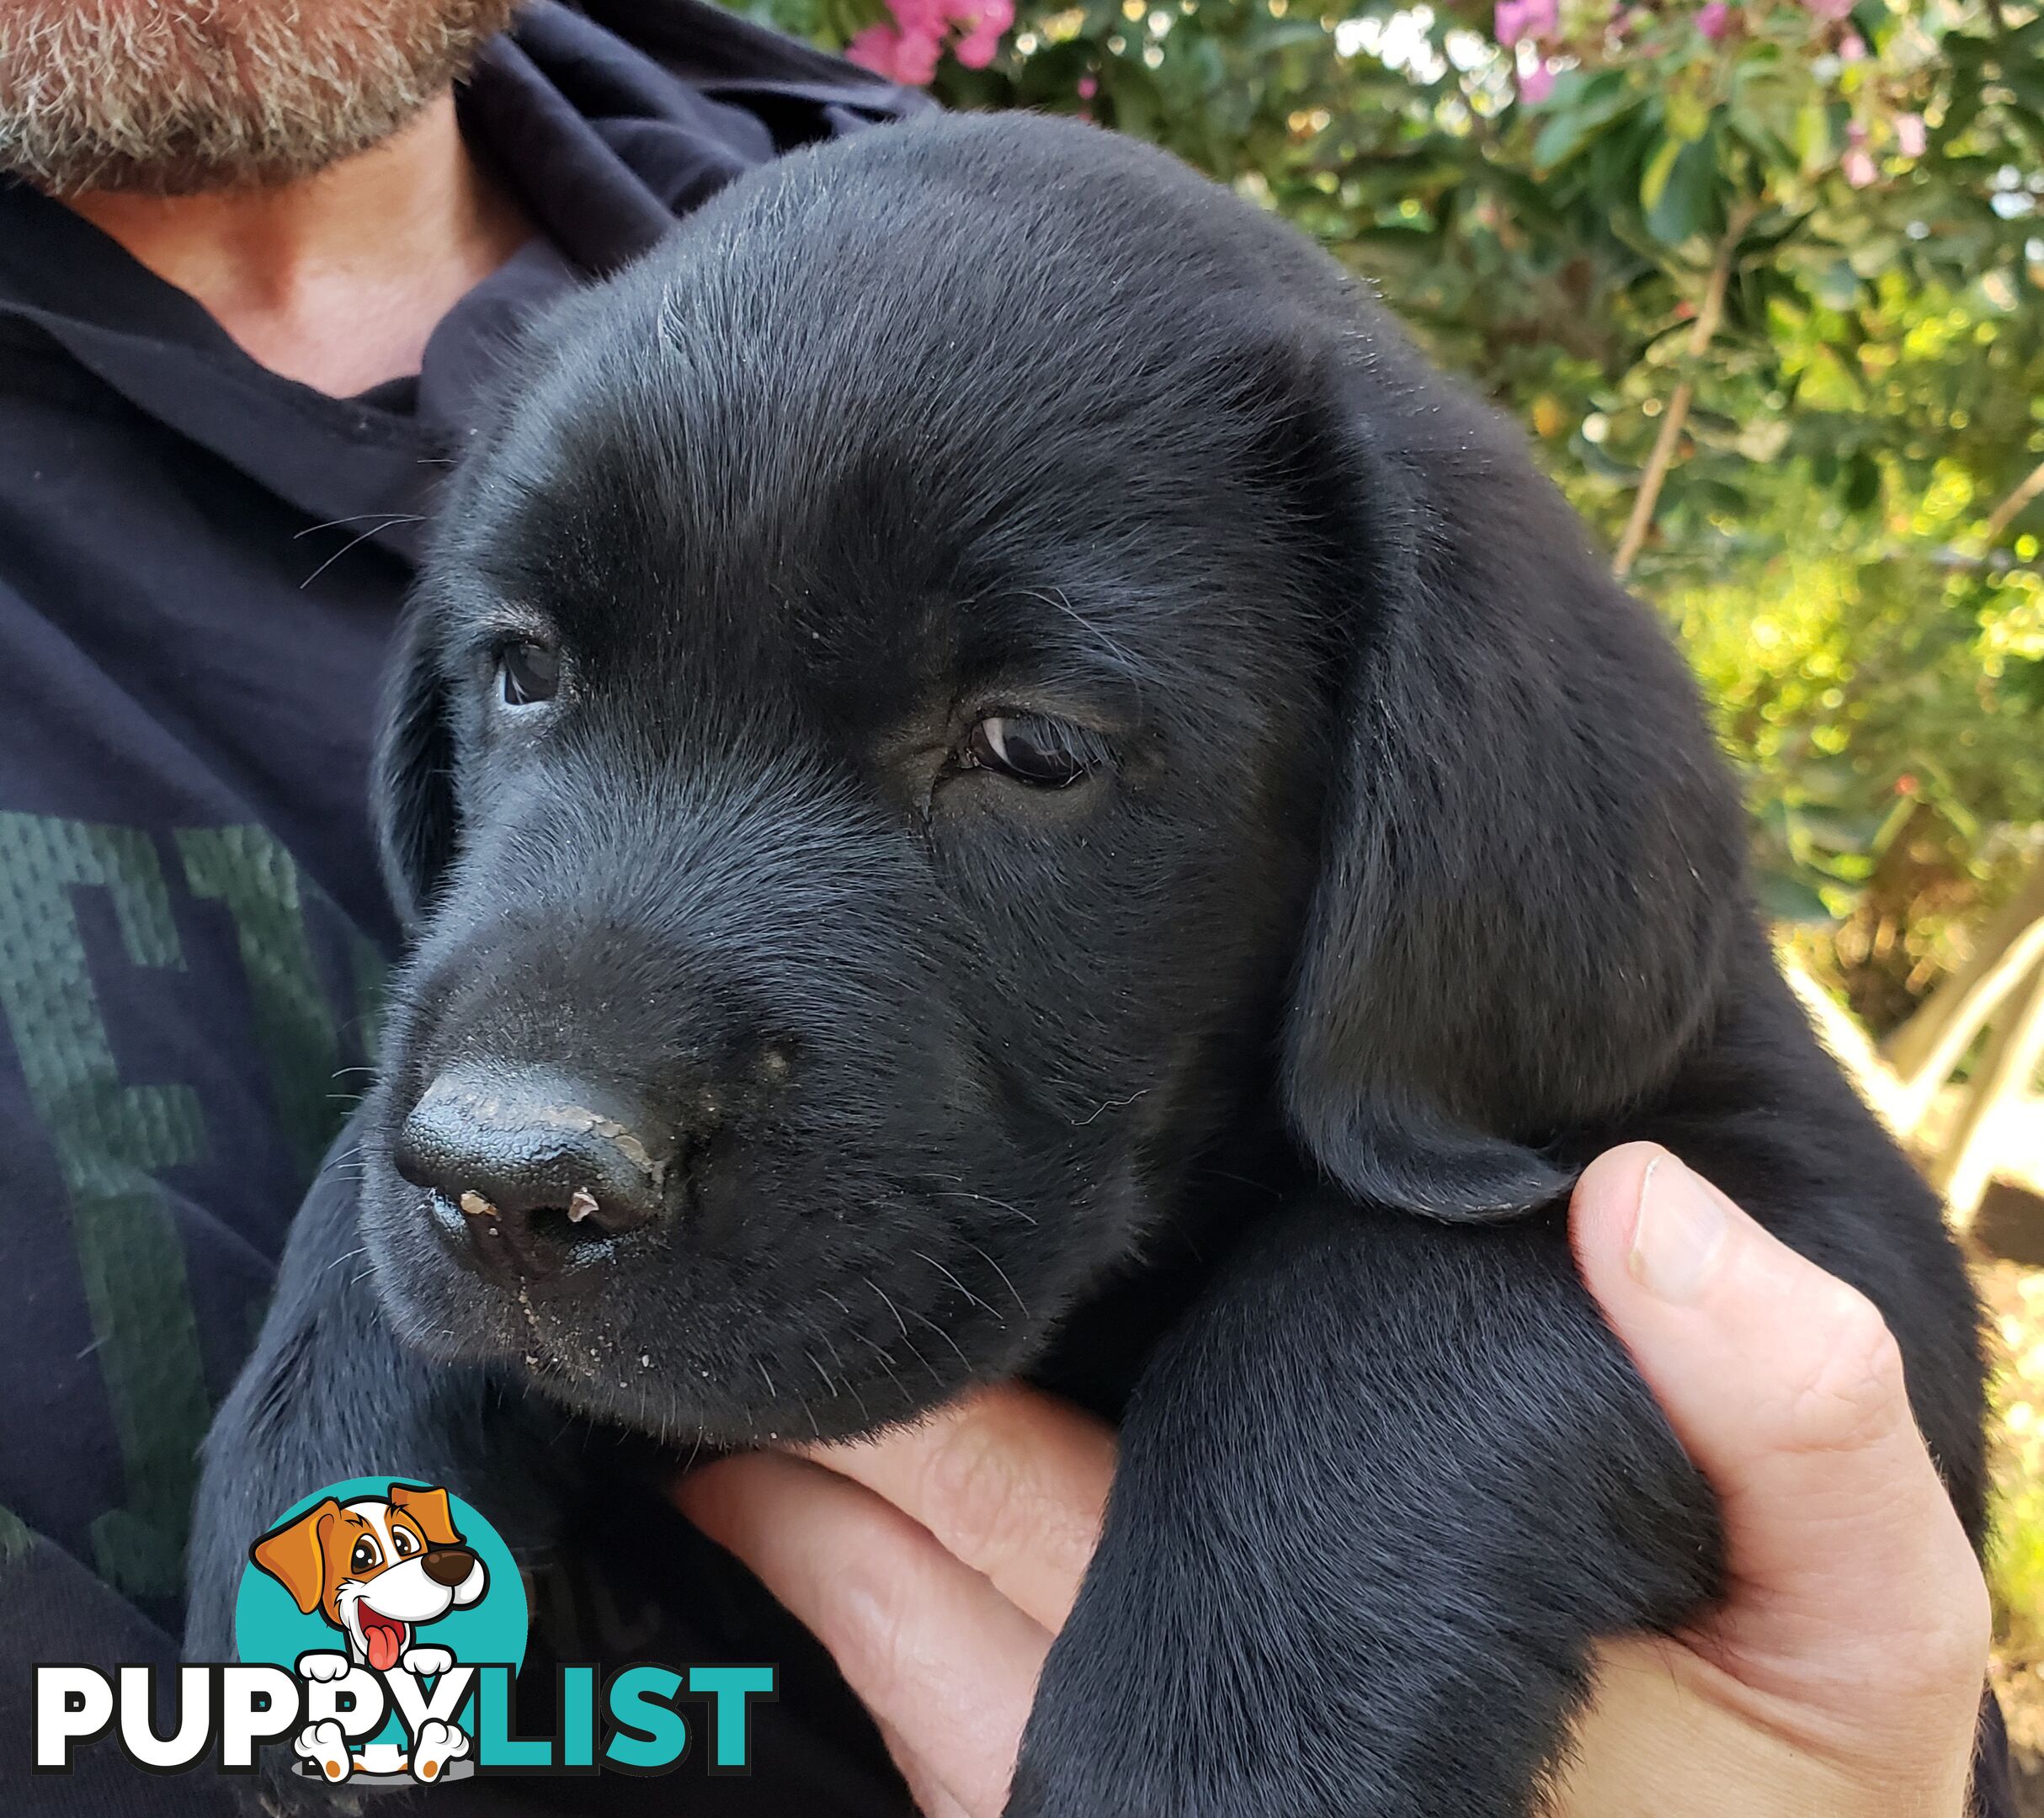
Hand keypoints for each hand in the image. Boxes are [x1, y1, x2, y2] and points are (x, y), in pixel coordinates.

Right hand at [675, 1143, 1990, 1817]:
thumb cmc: (1769, 1795)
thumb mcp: (1844, 1606)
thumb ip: (1792, 1417)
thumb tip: (1645, 1200)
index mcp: (1403, 1409)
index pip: (1266, 1242)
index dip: (1182, 1137)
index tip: (1081, 1010)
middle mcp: (1242, 1473)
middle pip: (1067, 1322)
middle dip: (970, 1226)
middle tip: (844, 1094)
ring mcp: (1114, 1605)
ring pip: (934, 1441)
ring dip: (840, 1356)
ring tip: (745, 1230)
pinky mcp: (1023, 1742)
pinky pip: (872, 1614)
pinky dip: (777, 1523)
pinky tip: (699, 1421)